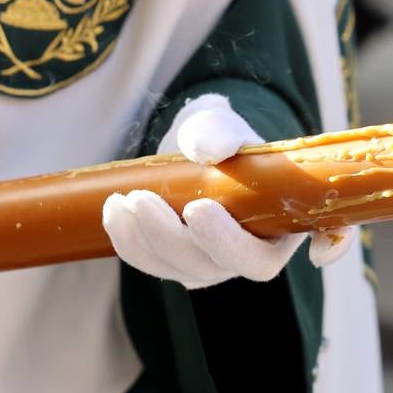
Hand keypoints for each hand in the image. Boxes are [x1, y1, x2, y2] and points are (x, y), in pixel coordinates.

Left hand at [102, 94, 355, 287]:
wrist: (206, 148)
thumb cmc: (230, 139)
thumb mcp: (226, 123)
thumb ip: (221, 131)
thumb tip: (208, 151)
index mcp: (279, 231)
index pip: (265, 258)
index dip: (236, 247)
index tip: (200, 209)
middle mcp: (247, 257)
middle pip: (216, 267)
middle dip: (175, 238)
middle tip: (144, 200)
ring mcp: (211, 265)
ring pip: (178, 269)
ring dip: (144, 239)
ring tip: (123, 200)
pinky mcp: (177, 263)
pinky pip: (152, 264)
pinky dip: (129, 241)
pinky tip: (113, 209)